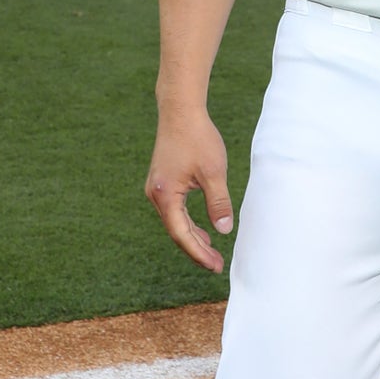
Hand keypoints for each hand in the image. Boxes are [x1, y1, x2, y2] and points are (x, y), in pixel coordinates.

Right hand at [145, 107, 232, 273]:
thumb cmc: (198, 138)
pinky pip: (174, 211)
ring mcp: (156, 189)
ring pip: (174, 222)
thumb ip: (218, 202)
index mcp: (166, 196)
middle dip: (196, 250)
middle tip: (217, 265)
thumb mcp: (213, 172)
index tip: (215, 266)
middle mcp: (156, 196)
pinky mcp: (161, 183)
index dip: (199, 253)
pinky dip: (187, 223)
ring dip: (192, 237)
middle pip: (176, 232)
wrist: (180, 112)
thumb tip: (223, 231)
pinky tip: (202, 230)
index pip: (182, 234)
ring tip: (212, 252)